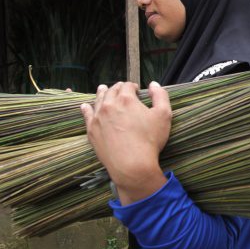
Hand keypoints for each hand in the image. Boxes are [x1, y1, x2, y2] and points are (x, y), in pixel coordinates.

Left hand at [81, 81, 170, 204]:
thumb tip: (153, 84)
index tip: (136, 90)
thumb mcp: (164, 115)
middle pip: (112, 91)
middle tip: (121, 89)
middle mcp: (109, 105)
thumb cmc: (149, 140)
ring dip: (102, 93)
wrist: (131, 164)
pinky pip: (87, 115)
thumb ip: (160, 96)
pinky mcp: (92, 131)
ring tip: (102, 89)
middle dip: (117, 88)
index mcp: (126, 99)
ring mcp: (98, 118)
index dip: (132, 86)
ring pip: (98, 100)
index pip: (127, 86)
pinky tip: (85, 106)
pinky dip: (86, 109)